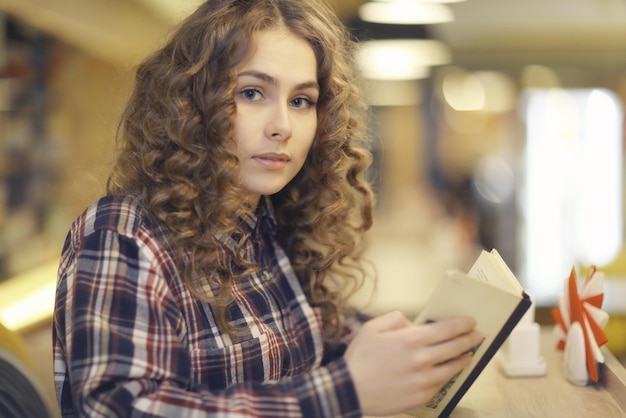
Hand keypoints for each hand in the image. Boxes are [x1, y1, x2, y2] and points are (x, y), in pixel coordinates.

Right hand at [344, 311, 481, 415]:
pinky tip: (449, 373)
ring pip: (451, 368)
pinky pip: (440, 385)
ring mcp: (423, 380)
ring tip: (469, 354)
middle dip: (469, 339)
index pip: (445, 329)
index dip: (461, 324)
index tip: (471, 321)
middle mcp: (422, 359)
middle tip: (478, 335)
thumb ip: (394, 319)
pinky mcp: (421, 397)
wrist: (351, 390)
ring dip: (463, 359)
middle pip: (454, 348)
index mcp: (410, 340)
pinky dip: (447, 377)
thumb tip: (412, 323)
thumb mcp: (371, 328)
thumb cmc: (359, 357)